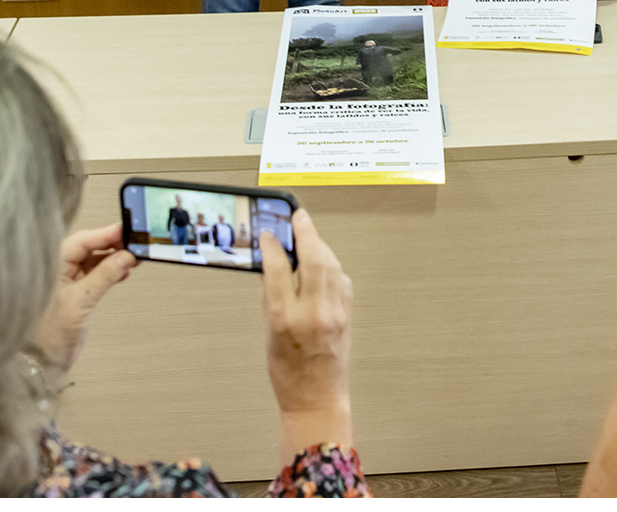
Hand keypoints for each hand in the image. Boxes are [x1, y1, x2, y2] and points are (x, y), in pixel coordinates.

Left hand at [32, 222, 136, 371]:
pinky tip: (124, 271)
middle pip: (90, 247)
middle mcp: (59, 270)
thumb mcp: (80, 302)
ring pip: (95, 259)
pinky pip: (97, 273)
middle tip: (134, 243)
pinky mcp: (77, 293)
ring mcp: (68, 281)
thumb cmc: (47, 336)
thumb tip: (125, 256)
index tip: (127, 231)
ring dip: (115, 258)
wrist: (41, 364)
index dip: (106, 234)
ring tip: (133, 257)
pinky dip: (112, 271)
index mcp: (52, 267)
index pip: (82, 241)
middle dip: (113, 244)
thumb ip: (104, 277)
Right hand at [260, 210, 353, 464]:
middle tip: (297, 218)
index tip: (268, 235)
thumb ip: (272, 297)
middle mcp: (313, 313)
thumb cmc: (287, 372)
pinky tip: (322, 261)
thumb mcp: (268, 334)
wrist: (316, 398)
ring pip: (330, 264)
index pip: (279, 269)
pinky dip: (331, 265)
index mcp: (285, 320)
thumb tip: (274, 264)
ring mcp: (334, 313)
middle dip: (305, 233)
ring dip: (320, 245)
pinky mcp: (348, 314)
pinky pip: (341, 279)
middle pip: (313, 259)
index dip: (272, 246)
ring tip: (308, 234)